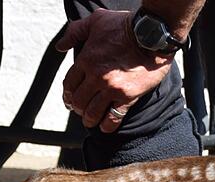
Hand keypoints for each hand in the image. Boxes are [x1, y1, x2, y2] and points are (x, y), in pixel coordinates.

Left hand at [56, 9, 173, 132]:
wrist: (153, 34)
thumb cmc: (125, 25)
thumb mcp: (96, 21)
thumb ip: (75, 32)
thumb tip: (60, 46)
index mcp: (86, 59)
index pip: (69, 84)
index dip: (67, 95)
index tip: (69, 100)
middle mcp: (97, 76)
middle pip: (79, 101)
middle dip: (77, 108)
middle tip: (80, 111)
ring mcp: (112, 88)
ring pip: (92, 112)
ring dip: (89, 119)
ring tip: (91, 120)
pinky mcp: (128, 96)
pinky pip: (113, 117)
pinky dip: (107, 126)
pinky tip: (105, 127)